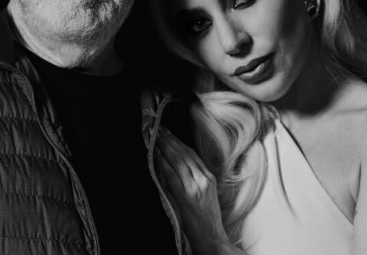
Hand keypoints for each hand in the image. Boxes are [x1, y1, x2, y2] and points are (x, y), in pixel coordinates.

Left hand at [155, 128, 232, 253]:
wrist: (212, 236)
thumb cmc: (207, 219)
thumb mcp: (205, 195)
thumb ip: (194, 180)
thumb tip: (175, 167)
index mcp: (209, 178)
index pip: (192, 154)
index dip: (179, 142)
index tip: (168, 133)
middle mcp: (203, 178)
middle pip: (184, 154)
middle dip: (170, 140)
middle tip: (158, 129)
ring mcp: (195, 186)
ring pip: (178, 161)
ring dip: (165, 147)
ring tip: (155, 138)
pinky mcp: (186, 195)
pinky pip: (172, 175)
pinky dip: (163, 163)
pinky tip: (156, 156)